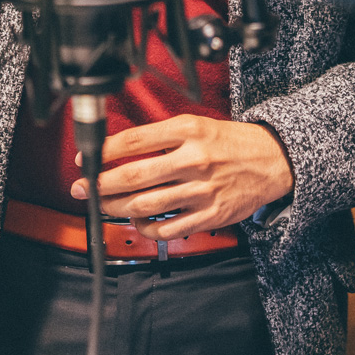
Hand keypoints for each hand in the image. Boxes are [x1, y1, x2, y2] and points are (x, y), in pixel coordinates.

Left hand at [70, 115, 292, 239]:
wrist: (272, 160)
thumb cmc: (230, 142)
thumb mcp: (196, 125)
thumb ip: (161, 136)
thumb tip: (119, 149)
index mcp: (188, 131)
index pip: (133, 141)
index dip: (103, 152)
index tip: (87, 158)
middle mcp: (194, 159)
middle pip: (133, 176)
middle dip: (99, 185)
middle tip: (82, 188)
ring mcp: (202, 190)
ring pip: (145, 205)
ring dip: (115, 208)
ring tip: (102, 206)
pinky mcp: (209, 215)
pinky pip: (168, 229)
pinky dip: (145, 229)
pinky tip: (137, 222)